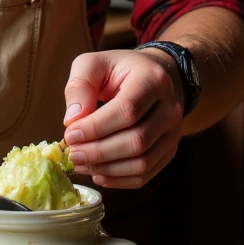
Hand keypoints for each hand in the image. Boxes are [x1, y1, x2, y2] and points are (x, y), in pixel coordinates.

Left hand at [61, 48, 183, 190]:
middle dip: (98, 152)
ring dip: (107, 169)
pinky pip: (146, 174)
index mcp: (152, 80)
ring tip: (81, 163)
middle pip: (136, 141)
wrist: (155, 76)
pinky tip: (98, 173)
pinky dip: (119, 180)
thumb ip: (79, 86)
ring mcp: (173, 132)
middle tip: (73, 154)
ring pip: (142, 162)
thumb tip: (72, 120)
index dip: (96, 128)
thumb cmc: (120, 70)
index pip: (127, 111)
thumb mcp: (93, 64)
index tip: (70, 135)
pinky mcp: (169, 150)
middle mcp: (170, 108)